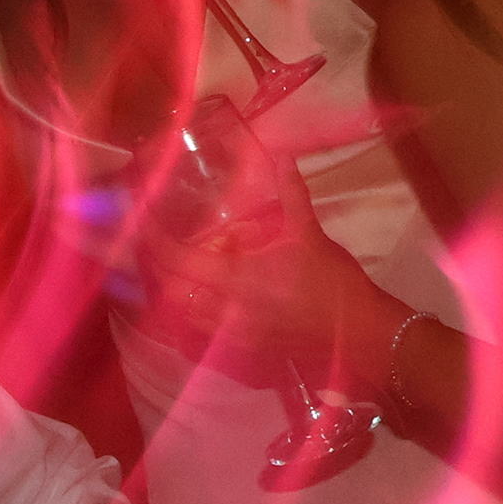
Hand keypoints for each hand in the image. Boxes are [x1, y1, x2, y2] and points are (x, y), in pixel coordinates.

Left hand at [136, 115, 385, 385]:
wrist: (360, 332)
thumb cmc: (333, 281)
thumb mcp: (308, 233)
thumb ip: (291, 194)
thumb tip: (283, 156)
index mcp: (235, 279)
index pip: (178, 260)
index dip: (154, 240)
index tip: (142, 220)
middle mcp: (225, 309)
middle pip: (171, 289)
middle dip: (160, 266)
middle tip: (158, 241)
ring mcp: (232, 332)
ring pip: (185, 313)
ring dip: (178, 290)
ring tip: (182, 267)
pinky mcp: (245, 347)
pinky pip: (206, 330)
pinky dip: (198, 310)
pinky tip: (209, 295)